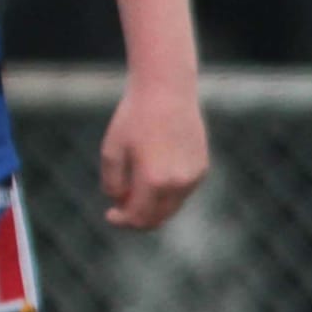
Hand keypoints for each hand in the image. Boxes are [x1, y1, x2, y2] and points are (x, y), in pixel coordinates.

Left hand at [99, 78, 207, 230]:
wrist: (166, 91)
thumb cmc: (133, 119)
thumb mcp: (112, 151)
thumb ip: (113, 183)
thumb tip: (120, 203)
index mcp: (154, 181)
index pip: (138, 217)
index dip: (122, 221)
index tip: (110, 215)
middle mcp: (179, 183)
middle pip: (157, 218)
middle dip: (137, 219)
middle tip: (120, 210)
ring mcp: (194, 176)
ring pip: (171, 207)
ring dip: (152, 207)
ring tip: (133, 192)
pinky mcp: (202, 167)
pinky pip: (182, 192)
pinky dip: (166, 194)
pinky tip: (152, 179)